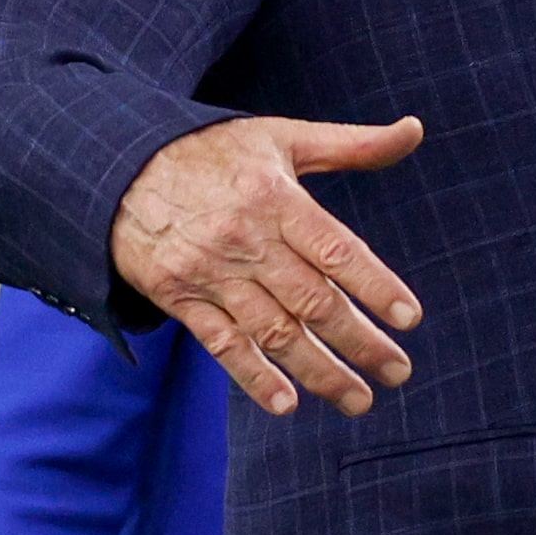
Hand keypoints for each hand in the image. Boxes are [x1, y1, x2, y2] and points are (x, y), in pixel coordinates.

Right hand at [111, 115, 425, 416]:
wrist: (121, 166)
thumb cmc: (216, 151)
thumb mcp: (283, 136)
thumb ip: (352, 144)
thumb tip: (414, 130)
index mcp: (276, 198)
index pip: (336, 251)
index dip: (375, 286)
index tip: (409, 319)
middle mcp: (247, 240)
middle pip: (312, 302)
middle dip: (360, 342)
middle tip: (399, 372)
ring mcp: (211, 274)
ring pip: (274, 332)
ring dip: (319, 371)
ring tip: (358, 399)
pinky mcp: (181, 298)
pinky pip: (222, 345)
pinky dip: (254, 377)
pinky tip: (287, 403)